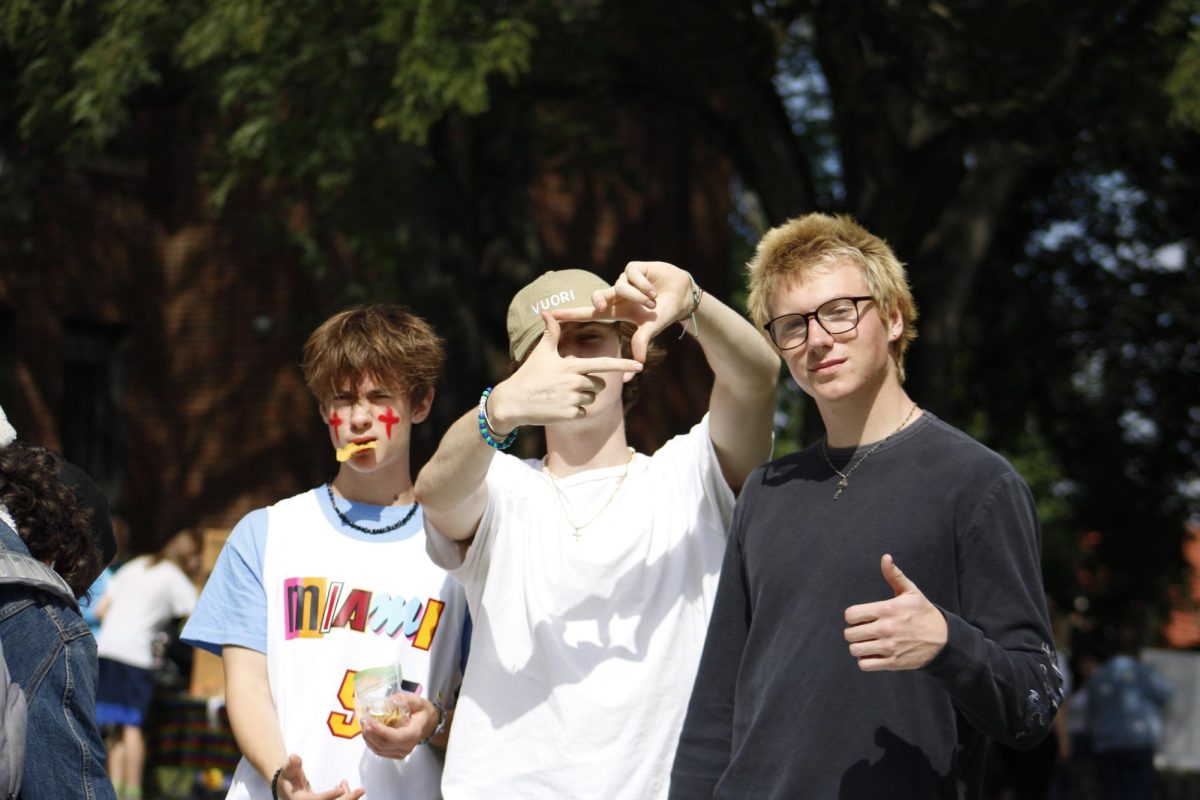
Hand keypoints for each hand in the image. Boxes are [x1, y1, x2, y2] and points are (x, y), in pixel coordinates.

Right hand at [275, 754, 363, 799]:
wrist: (287, 788)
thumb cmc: (288, 776)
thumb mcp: (288, 769)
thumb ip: (292, 764)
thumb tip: (293, 757)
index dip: (329, 795)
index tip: (341, 789)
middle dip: (348, 799)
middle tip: (361, 789)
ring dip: (349, 797)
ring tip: (358, 788)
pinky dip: (345, 797)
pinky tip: (345, 786)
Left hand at [360, 693, 440, 758]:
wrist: (429, 723)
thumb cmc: (423, 712)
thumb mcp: (417, 701)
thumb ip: (404, 699)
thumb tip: (387, 701)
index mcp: (414, 733)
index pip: (397, 737)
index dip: (382, 731)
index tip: (370, 722)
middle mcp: (407, 746)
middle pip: (384, 745)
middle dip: (371, 734)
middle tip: (363, 721)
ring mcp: (401, 752)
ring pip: (380, 750)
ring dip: (368, 738)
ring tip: (363, 725)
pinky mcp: (396, 754)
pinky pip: (380, 751)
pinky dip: (371, 743)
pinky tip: (368, 732)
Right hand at [489, 312, 641, 428]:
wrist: (513, 402)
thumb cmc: (528, 375)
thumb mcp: (541, 353)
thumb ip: (551, 333)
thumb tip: (546, 312)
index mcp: (572, 366)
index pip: (604, 364)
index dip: (623, 364)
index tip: (640, 365)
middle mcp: (575, 382)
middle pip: (600, 384)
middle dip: (590, 384)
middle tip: (568, 384)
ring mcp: (573, 399)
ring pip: (592, 398)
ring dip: (582, 398)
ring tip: (561, 395)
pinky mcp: (570, 415)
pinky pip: (584, 412)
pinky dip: (575, 412)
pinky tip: (559, 407)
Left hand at [552, 261, 694, 361]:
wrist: (682, 295)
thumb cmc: (664, 313)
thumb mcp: (651, 328)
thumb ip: (642, 342)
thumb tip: (638, 364)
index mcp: (616, 310)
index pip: (587, 312)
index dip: (568, 313)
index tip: (547, 314)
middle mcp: (616, 294)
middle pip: (597, 296)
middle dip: (598, 300)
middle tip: (603, 306)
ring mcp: (624, 280)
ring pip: (620, 287)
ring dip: (638, 297)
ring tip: (653, 302)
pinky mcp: (633, 267)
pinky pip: (631, 275)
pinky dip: (644, 285)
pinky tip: (655, 289)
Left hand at [843, 554, 947, 670]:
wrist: (944, 639)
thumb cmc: (923, 613)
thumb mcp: (911, 591)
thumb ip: (894, 575)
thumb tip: (885, 557)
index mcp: (887, 609)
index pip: (851, 615)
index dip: (853, 616)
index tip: (862, 617)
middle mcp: (886, 629)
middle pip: (850, 634)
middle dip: (854, 632)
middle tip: (864, 630)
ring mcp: (889, 647)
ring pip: (855, 650)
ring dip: (859, 646)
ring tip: (868, 642)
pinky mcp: (893, 663)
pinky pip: (865, 664)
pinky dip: (866, 660)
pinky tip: (874, 653)